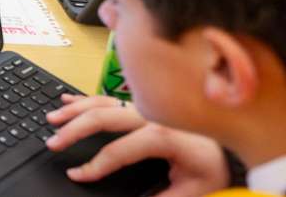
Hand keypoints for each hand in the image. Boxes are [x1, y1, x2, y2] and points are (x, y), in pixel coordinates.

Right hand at [46, 94, 228, 196]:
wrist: (232, 147)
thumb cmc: (213, 167)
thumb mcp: (194, 190)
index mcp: (163, 136)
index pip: (119, 150)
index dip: (95, 165)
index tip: (76, 175)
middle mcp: (150, 116)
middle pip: (104, 117)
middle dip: (75, 130)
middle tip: (54, 144)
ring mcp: (144, 108)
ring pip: (102, 102)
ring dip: (74, 110)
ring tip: (52, 120)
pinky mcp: (142, 107)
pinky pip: (108, 97)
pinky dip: (84, 98)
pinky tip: (66, 100)